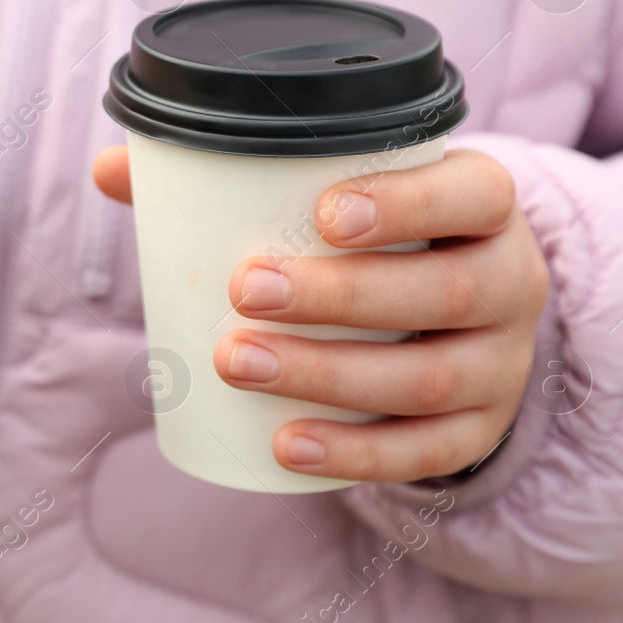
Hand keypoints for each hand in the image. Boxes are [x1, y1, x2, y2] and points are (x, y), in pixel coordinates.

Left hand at [92, 146, 547, 483]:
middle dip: (340, 295)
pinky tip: (287, 445)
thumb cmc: (377, 244)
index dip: (408, 202)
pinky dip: (355, 453)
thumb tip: (112, 169)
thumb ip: (231, 179)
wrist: (459, 322)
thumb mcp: (340, 200)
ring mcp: (501, 364)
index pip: (472, 194)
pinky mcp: (480, 430)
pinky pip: (426, 453)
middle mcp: (511, 282)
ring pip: (428, 377)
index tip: (322, 213)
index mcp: (484, 208)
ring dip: (327, 374)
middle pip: (445, 291)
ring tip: (235, 362)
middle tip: (244, 289)